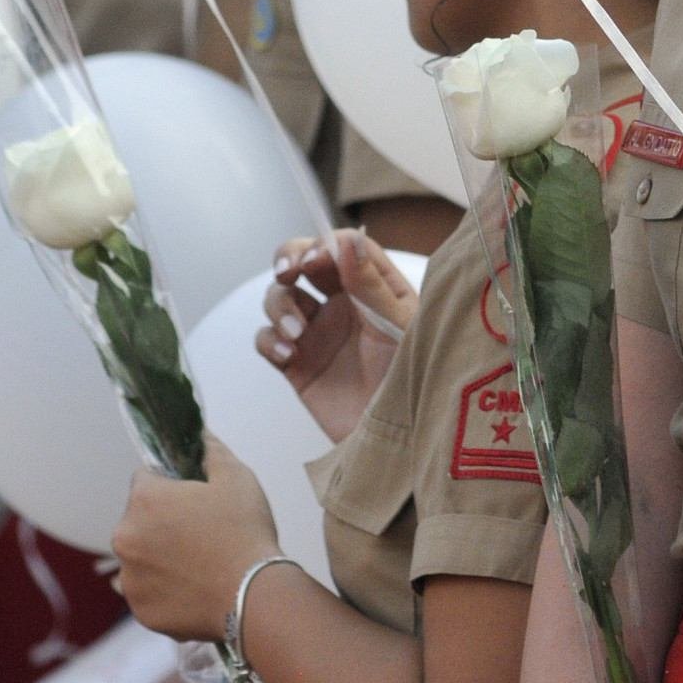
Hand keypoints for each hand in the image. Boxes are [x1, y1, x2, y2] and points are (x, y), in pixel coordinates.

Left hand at [110, 436, 284, 641]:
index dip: (171, 485)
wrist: (253, 595)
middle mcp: (125, 537)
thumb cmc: (245, 533)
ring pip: (142, 558)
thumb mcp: (237, 478)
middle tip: (202, 534)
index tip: (195, 499)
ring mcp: (129, 577)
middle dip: (163, 523)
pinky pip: (148, 593)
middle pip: (140, 521)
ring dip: (161, 557)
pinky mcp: (140, 609)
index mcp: (144, 499)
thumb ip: (211, 451)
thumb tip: (199, 433)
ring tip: (200, 565)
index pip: (145, 479)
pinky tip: (195, 588)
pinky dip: (165, 590)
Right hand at [262, 230, 415, 442]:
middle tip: (287, 272)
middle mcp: (344, 304)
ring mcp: (318, 332)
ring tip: (297, 334)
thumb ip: (372, 286)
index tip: (315, 260)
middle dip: (288, 258)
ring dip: (280, 306)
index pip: (342, 247)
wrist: (399, 441)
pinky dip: (269, 340)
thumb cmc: (414, 380)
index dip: (324, 245)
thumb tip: (347, 241)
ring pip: (280, 296)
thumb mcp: (400, 328)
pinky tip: (287, 354)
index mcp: (375, 288)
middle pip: (303, 261)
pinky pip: (267, 339)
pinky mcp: (297, 364)